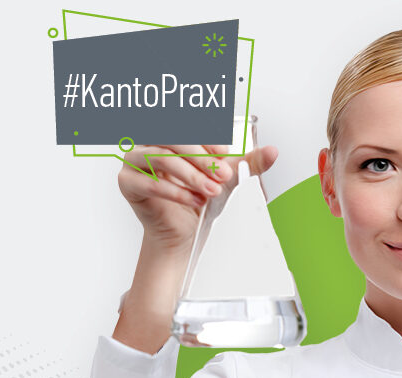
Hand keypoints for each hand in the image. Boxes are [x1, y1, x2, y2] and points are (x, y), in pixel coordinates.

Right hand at [117, 143, 279, 253]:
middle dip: (200, 156)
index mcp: (171, 133)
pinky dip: (176, 192)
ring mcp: (134, 160)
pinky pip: (149, 182)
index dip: (206, 135)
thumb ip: (249, 163)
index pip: (185, 122)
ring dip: (191, 175)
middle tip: (222, 175)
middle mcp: (149, 141)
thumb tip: (273, 151)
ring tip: (211, 191)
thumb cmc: (201, 198)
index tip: (225, 155)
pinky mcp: (127, 183)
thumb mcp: (229, 178)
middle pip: (171, 136)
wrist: (187, 231)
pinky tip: (194, 201)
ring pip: (160, 157)